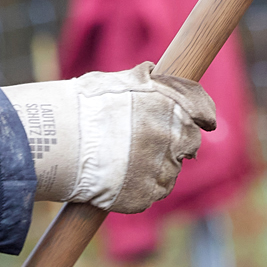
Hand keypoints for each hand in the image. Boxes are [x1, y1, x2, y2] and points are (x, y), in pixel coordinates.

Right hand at [2, 63, 216, 213]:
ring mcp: (162, 168)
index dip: (203, 114)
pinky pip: (154, 192)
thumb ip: (143, 80)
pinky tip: (119, 179)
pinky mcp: (148, 194)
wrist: (59, 143)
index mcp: (170, 104)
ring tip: (123, 162)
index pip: (198, 106)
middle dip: (175, 143)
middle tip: (148, 144)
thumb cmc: (82, 107)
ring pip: (170, 170)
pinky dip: (142, 188)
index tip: (207, 122)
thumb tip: (154, 72)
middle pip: (189, 143)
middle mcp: (173, 136)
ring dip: (156, 167)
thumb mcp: (116, 81)